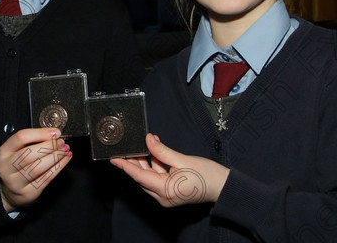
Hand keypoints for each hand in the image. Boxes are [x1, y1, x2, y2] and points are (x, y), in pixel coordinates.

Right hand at [0, 128, 71, 211]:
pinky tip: (65, 159)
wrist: (11, 192)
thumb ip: (32, 141)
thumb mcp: (18, 151)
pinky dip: (59, 167)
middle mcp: (7, 167)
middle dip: (49, 146)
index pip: (20, 138)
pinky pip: (46, 179)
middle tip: (61, 142)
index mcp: (5, 152)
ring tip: (65, 150)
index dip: (40, 133)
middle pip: (28, 154)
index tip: (55, 132)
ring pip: (38, 168)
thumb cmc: (17, 167)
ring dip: (55, 157)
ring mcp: (16, 182)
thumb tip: (54, 135)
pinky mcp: (28, 193)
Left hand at [110, 133, 229, 207]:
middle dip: (135, 162)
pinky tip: (155, 153)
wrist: (223, 187)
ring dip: (146, 162)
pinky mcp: (171, 193)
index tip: (114, 158)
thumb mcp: (183, 160)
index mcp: (164, 190)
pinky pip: (158, 179)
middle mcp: (163, 196)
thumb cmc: (207, 175)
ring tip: (143, 145)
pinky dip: (156, 166)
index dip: (125, 166)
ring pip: (150, 177)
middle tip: (127, 147)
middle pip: (142, 177)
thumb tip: (148, 140)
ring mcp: (167, 196)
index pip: (139, 176)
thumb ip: (162, 151)